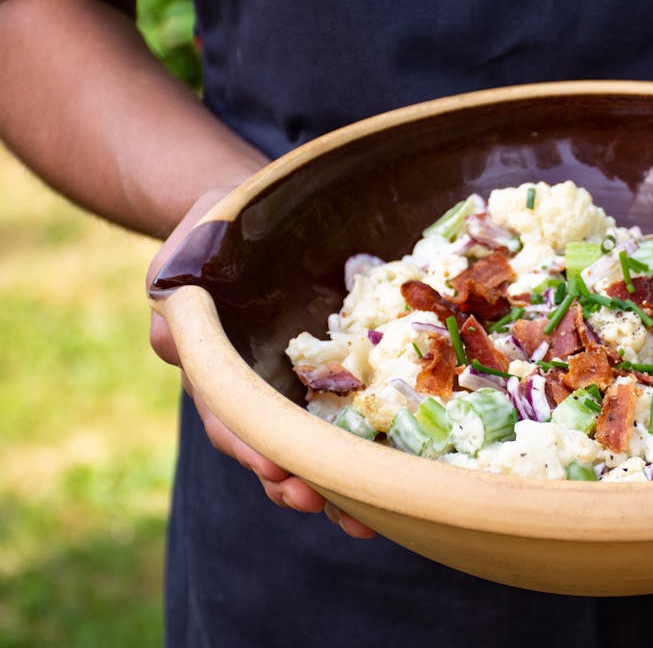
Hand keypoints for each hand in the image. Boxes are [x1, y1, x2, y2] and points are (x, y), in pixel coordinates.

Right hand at [146, 185, 375, 538]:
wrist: (273, 214)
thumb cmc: (224, 229)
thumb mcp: (192, 251)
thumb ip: (176, 291)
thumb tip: (170, 336)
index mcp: (224, 370)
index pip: (232, 419)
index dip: (252, 447)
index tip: (276, 468)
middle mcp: (264, 392)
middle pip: (276, 451)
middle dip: (296, 482)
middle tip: (320, 502)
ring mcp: (307, 391)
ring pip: (318, 452)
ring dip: (338, 488)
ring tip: (364, 519)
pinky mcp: (351, 379)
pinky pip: (362, 422)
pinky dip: (376, 458)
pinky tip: (402, 488)